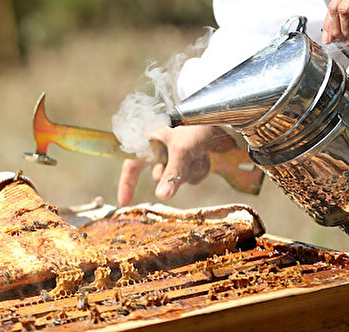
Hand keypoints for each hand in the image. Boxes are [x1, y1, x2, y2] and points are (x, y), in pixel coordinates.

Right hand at [116, 125, 233, 205]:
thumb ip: (171, 174)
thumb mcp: (182, 149)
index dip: (127, 185)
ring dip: (190, 170)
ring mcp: (175, 154)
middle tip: (185, 159)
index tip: (124, 203)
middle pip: (160, 176)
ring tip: (198, 153)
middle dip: (174, 173)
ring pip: (178, 178)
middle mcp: (159, 148)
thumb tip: (161, 197)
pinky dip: (199, 168)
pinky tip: (205, 155)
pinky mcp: (190, 158)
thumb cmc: (196, 123)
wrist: (224, 112)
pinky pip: (191, 175)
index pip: (132, 166)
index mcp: (148, 140)